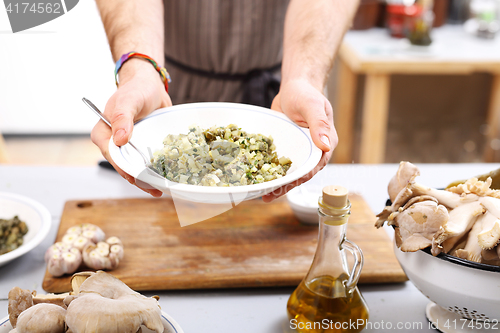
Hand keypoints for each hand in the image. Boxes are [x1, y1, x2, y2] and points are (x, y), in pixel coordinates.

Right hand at [91, 60, 171, 196]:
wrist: (150, 85)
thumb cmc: (136, 90)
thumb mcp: (129, 101)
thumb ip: (122, 118)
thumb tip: (120, 140)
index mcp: (103, 134)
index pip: (111, 155)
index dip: (123, 168)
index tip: (136, 177)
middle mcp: (113, 143)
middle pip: (123, 166)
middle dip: (137, 179)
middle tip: (154, 188)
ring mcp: (128, 146)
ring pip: (134, 167)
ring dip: (146, 179)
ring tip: (160, 189)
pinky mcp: (141, 147)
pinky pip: (145, 161)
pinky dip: (154, 170)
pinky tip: (165, 178)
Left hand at [263, 78, 337, 201]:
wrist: (295, 87)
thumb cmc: (306, 94)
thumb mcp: (312, 106)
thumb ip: (319, 124)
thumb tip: (326, 146)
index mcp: (325, 145)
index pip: (313, 167)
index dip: (300, 178)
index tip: (286, 186)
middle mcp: (313, 152)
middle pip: (300, 174)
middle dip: (285, 186)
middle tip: (267, 196)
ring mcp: (299, 151)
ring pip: (288, 171)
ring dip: (276, 182)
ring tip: (260, 194)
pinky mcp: (286, 148)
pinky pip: (278, 161)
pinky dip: (268, 169)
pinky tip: (255, 177)